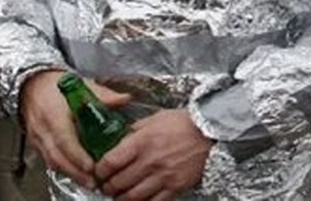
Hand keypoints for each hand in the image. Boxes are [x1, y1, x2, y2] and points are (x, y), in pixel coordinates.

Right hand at [20, 70, 130, 191]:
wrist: (31, 85)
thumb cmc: (56, 86)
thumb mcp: (82, 85)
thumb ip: (104, 95)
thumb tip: (125, 99)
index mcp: (55, 114)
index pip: (65, 139)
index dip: (77, 155)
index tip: (91, 166)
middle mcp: (44, 129)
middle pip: (57, 157)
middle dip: (76, 172)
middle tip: (94, 182)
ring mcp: (38, 138)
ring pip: (52, 162)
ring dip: (71, 174)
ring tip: (89, 183)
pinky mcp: (37, 144)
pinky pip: (49, 160)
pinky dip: (63, 169)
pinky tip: (77, 174)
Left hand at [95, 109, 212, 199]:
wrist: (212, 131)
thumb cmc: (185, 122)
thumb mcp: (156, 118)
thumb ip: (135, 130)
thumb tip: (119, 139)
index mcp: (142, 141)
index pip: (109, 162)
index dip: (99, 170)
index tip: (98, 171)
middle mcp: (150, 161)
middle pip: (117, 183)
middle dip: (107, 186)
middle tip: (106, 185)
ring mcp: (163, 176)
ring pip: (131, 197)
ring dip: (121, 198)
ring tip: (119, 194)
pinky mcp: (175, 187)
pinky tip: (138, 199)